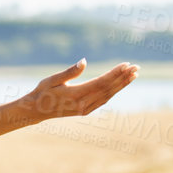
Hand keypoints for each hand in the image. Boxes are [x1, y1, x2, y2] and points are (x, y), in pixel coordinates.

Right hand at [16, 59, 138, 122]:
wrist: (36, 111)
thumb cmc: (42, 92)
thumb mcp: (52, 79)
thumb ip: (70, 72)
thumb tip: (84, 61)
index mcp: (75, 95)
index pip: (101, 82)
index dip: (115, 74)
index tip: (126, 65)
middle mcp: (83, 104)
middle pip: (108, 89)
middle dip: (123, 78)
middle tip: (136, 67)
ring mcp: (85, 109)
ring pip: (108, 95)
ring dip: (122, 85)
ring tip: (133, 75)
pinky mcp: (85, 110)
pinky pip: (103, 100)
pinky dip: (114, 91)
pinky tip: (120, 84)